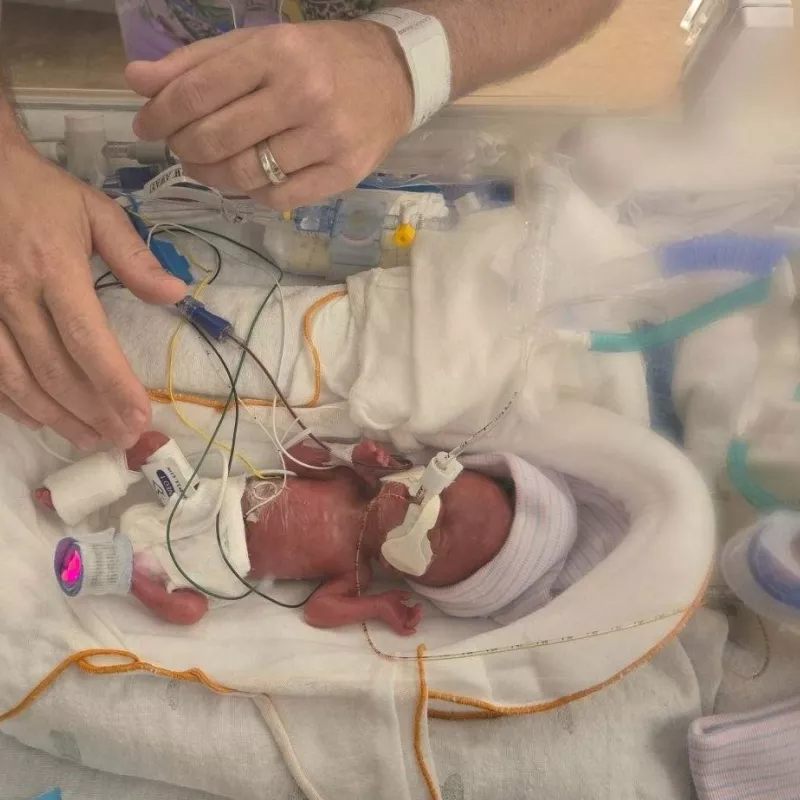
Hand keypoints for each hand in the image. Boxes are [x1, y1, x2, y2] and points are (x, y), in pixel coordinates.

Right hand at [0, 144, 185, 448]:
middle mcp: (14, 295)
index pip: (89, 341)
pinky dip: (13, 402)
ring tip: (90, 438)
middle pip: (55, 370)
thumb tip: (176, 293)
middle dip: (92, 411)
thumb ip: (134, 257)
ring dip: (55, 416)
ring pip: (18, 378)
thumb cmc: (40, 193)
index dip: (114, 385)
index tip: (140, 416)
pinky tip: (39, 419)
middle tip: (122, 438)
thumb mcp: (95, 212)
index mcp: (54, 269)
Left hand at [127, 21, 412, 208]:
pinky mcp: (344, 174)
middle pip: (216, 139)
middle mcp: (304, 94)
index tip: (146, 126)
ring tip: (206, 165)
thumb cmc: (319, 56)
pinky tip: (247, 178)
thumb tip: (136, 80)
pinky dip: (251, 193)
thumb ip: (196, 62)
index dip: (160, 115)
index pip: (197, 91)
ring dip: (211, 176)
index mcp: (277, 52)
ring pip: (244, 175)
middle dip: (183, 148)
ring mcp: (328, 139)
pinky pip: (277, 198)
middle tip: (180, 147)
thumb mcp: (258, 43)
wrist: (393, 77)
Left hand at [378, 590, 422, 635]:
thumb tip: (411, 595)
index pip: (412, 611)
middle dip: (418, 614)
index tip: (419, 604)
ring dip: (416, 620)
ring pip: (410, 624)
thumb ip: (404, 594)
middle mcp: (402, 616)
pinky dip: (408, 632)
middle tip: (419, 608)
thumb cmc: (386, 599)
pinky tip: (413, 630)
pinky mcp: (396, 625)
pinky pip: (403, 631)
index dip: (417, 609)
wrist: (378, 604)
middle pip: (413, 618)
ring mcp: (399, 621)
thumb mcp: (397, 594)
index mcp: (402, 609)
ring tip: (417, 613)